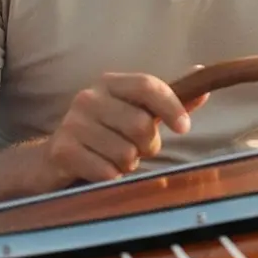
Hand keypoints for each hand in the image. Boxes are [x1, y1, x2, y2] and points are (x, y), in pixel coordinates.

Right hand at [41, 70, 209, 186]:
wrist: (53, 157)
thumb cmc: (104, 132)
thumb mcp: (135, 111)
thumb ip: (168, 100)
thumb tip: (204, 81)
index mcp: (110, 83)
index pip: (148, 85)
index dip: (171, 106)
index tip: (184, 128)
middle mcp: (89, 97)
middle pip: (140, 123)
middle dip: (148, 145)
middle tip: (140, 150)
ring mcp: (73, 123)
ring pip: (125, 152)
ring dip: (129, 163)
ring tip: (117, 158)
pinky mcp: (63, 151)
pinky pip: (106, 172)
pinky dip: (112, 177)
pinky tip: (102, 170)